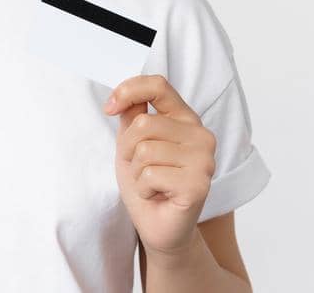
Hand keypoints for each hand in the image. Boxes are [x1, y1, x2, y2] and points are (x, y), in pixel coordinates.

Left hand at [104, 74, 216, 255]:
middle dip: (128, 150)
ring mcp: (203, 160)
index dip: (129, 90)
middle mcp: (201, 135)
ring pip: (145, 151)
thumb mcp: (132, 145)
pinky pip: (151, 175)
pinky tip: (157, 195)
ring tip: (150, 184)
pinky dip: (143, 189)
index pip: (158, 86)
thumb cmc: (148, 184)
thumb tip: (122, 96)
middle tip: (139, 170)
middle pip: (144, 124)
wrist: (159, 227)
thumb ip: (132, 116)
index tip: (109, 107)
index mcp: (186, 119)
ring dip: (136, 173)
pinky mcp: (198, 184)